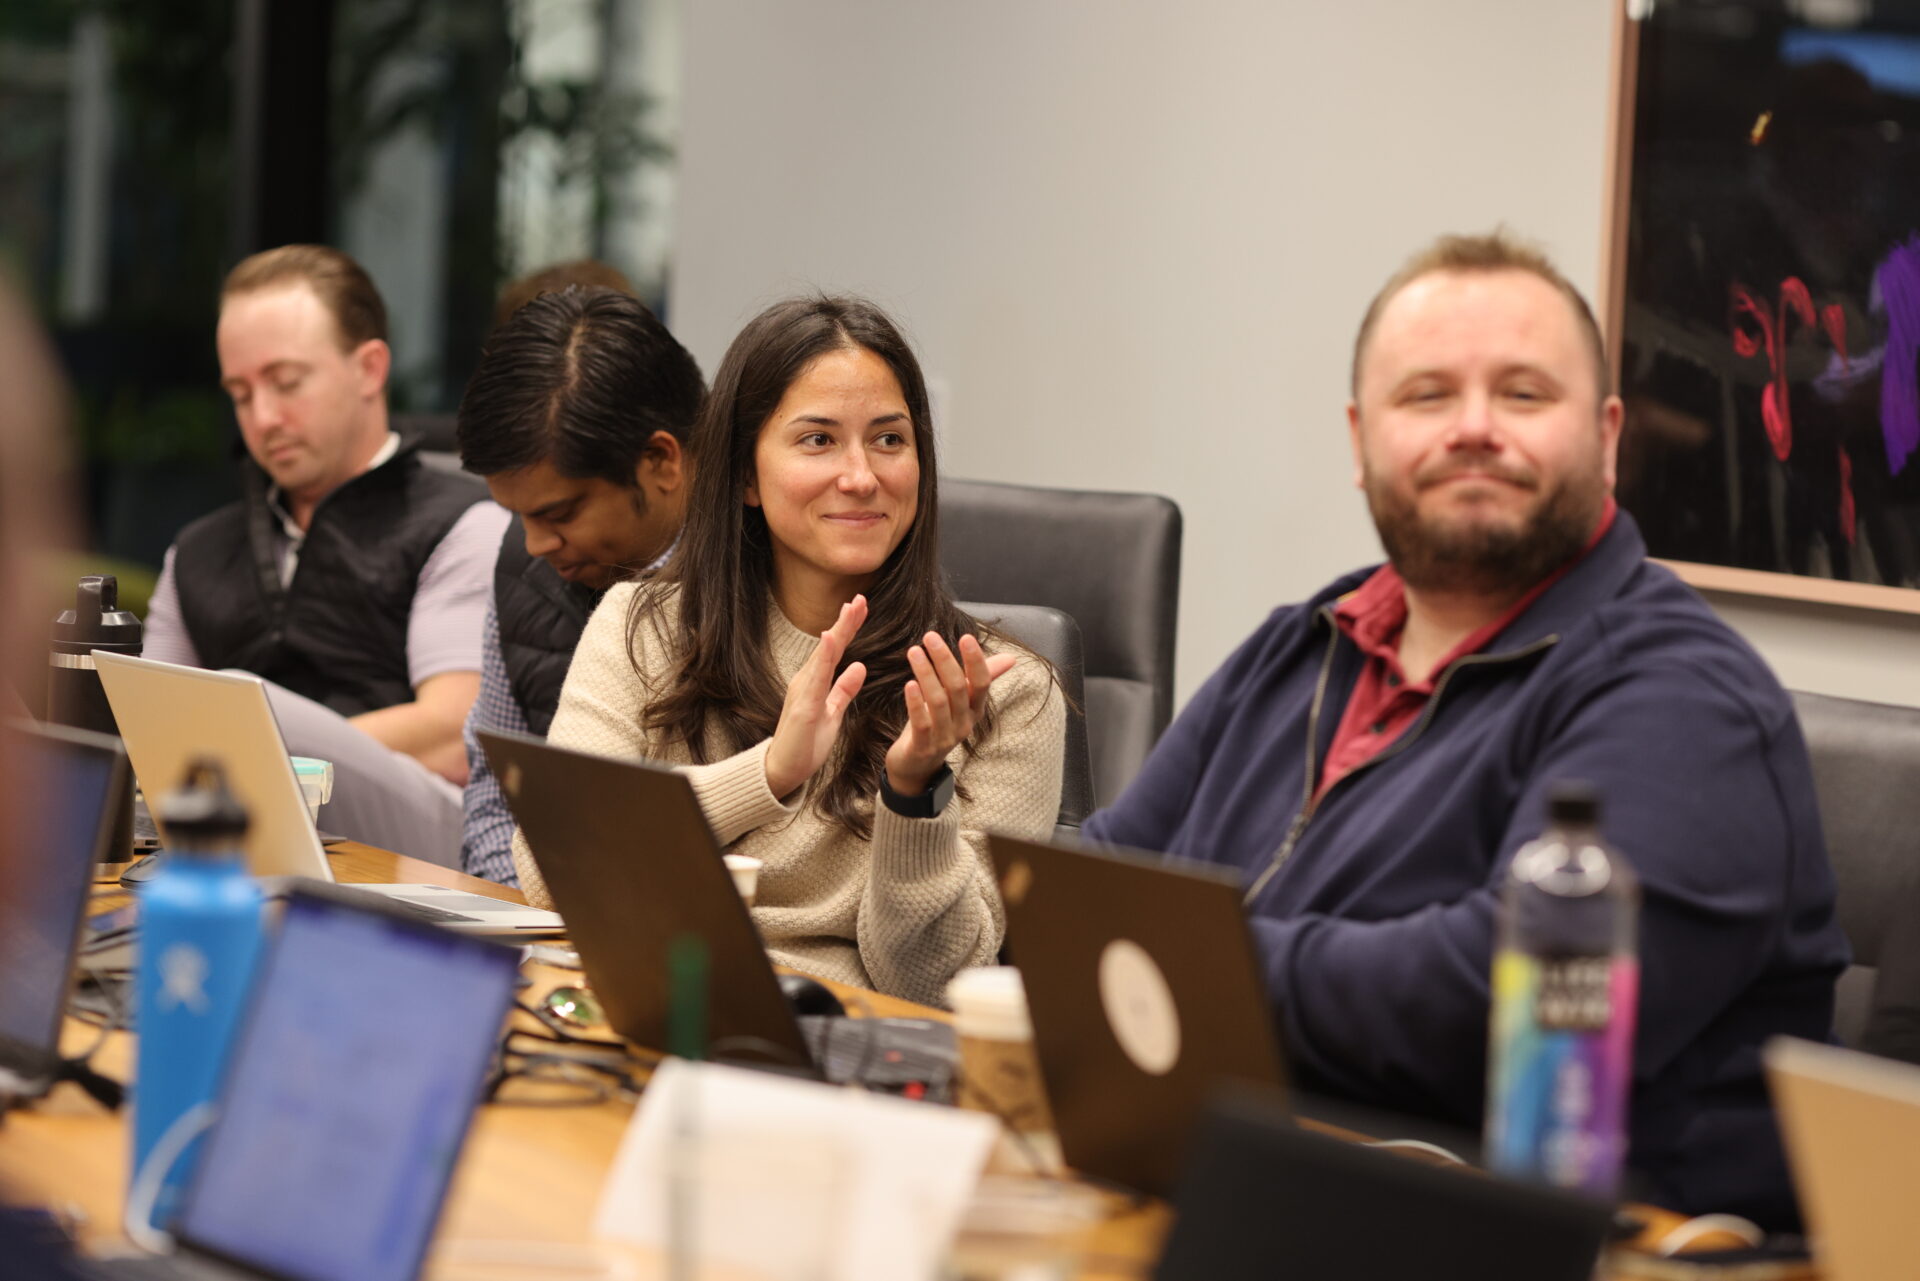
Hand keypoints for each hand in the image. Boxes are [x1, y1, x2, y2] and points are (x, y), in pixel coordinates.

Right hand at [764, 596, 869, 797]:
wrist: (783, 771)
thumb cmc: (805, 744)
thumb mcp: (832, 713)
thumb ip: (844, 690)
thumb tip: (860, 666)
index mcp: (815, 683)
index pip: (835, 650)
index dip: (848, 628)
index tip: (861, 608)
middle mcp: (807, 681)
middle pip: (829, 647)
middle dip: (845, 622)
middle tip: (860, 598)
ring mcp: (803, 692)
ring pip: (823, 656)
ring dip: (837, 631)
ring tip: (850, 609)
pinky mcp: (803, 707)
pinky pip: (817, 678)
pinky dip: (824, 656)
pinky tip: (831, 638)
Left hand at [885, 632, 1016, 795]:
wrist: (916, 766)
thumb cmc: (938, 724)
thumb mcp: (960, 700)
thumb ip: (980, 678)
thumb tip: (1011, 658)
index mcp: (975, 710)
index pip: (981, 683)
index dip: (976, 660)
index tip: (966, 637)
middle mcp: (964, 724)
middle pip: (958, 688)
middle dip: (944, 660)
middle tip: (929, 636)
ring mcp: (945, 737)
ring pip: (939, 702)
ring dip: (926, 674)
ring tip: (915, 652)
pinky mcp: (924, 747)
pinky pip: (922, 723)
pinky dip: (916, 703)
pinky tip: (909, 684)